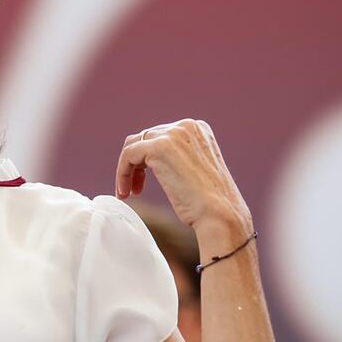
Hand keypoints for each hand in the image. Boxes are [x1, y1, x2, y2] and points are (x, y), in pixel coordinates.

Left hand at [115, 119, 251, 232]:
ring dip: (127, 169)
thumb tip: (154, 160)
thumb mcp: (195, 171)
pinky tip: (125, 192)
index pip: (160, 135)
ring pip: (134, 146)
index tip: (143, 183)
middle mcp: (186, 126)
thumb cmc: (210, 204)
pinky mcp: (159, 147)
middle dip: (137, 165)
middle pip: (145, 138)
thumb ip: (178, 158)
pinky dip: (122, 173)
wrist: (220, 215)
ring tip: (128, 192)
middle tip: (135, 190)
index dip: (147, 159)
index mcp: (198, 129)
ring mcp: (173, 134)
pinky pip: (128, 155)